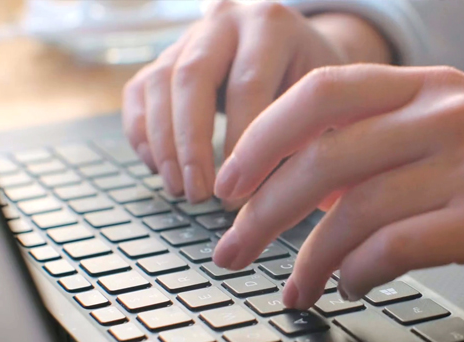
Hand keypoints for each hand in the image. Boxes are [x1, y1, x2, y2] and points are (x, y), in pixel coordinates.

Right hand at [122, 1, 389, 204]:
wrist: (300, 55)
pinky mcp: (167, 57)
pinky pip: (140, 91)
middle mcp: (226, 19)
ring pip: (159, 83)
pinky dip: (142, 133)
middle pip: (192, 77)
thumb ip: (299, 141)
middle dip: (191, 144)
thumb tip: (266, 199)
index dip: (241, 144)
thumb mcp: (323, 105)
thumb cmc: (314, 90)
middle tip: (198, 194)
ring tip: (180, 189)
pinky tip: (159, 167)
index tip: (241, 191)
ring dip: (164, 144)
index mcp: (272, 24)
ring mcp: (191, 35)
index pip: (247, 85)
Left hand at [212, 64, 463, 307]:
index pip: (320, 93)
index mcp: (425, 87)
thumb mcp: (451, 139)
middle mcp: (443, 114)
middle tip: (231, 251)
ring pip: (353, 210)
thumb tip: (307, 188)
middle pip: (322, 157)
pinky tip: (348, 288)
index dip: (261, 137)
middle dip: (263, 211)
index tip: (228, 184)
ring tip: (294, 291)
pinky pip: (395, 247)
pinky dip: (358, 272)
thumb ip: (380, 152)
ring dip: (309, 260)